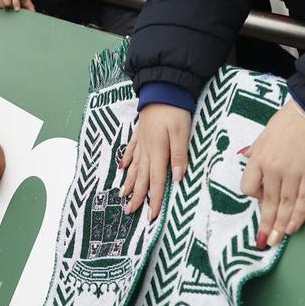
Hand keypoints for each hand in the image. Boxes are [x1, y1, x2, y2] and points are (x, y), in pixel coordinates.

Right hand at [119, 104, 190, 220]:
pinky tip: (122, 167)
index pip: (156, 181)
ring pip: (134, 167)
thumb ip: (179, 155)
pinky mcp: (140, 133)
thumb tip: (177, 178)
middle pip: (141, 177)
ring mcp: (141, 141)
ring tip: (122, 195)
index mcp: (158, 152)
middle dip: (137, 196)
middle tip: (129, 212)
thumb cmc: (174, 110)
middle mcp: (147, 150)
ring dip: (129, 182)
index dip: (154, 199)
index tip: (151, 216)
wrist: (162, 88)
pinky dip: (126, 160)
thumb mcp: (182, 132)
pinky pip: (131, 150)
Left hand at [241, 100, 304, 247]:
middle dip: (265, 223)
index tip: (262, 199)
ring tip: (274, 241)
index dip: (255, 196)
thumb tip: (246, 158)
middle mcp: (273, 169)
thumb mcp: (264, 133)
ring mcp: (293, 174)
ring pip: (285, 205)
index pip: (249, 187)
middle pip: (267, 201)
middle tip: (262, 241)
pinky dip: (298, 217)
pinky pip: (304, 201)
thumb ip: (256, 150)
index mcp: (259, 158)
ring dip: (279, 225)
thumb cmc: (289, 121)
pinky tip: (292, 229)